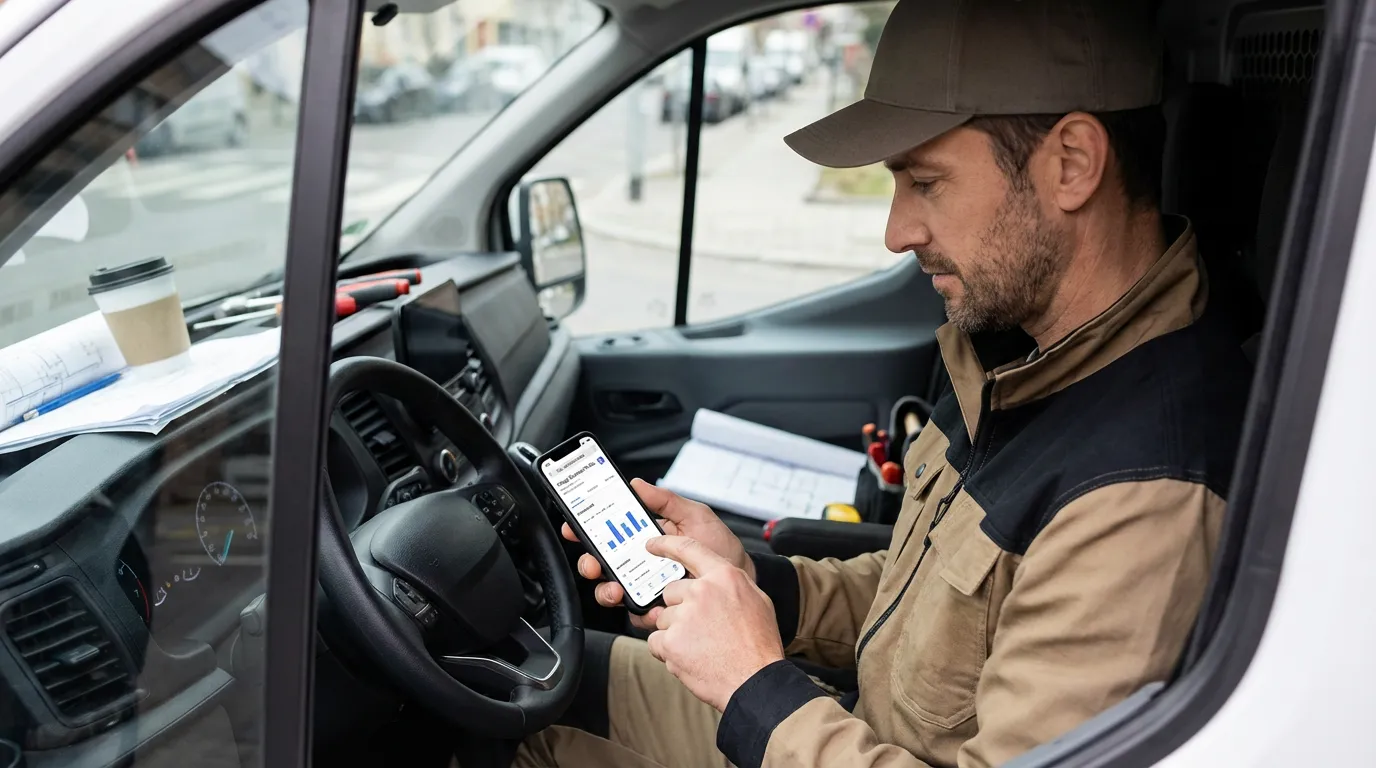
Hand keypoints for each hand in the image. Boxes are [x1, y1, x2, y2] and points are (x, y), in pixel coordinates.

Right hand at [561, 479, 751, 630]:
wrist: (742, 582)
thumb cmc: (721, 548)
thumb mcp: (695, 517)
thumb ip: (666, 501)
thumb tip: (637, 484)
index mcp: (646, 537)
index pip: (609, 532)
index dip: (587, 528)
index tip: (575, 525)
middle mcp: (641, 562)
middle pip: (601, 563)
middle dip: (589, 562)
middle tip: (593, 562)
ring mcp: (645, 587)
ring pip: (611, 589)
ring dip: (606, 589)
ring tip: (617, 587)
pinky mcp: (654, 610)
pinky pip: (634, 613)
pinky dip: (636, 610)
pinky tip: (648, 605)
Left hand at [644, 535, 783, 711]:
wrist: (755, 681)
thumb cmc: (759, 646)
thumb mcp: (757, 601)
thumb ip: (731, 584)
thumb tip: (714, 580)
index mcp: (724, 577)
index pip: (689, 549)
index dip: (666, 544)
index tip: (652, 544)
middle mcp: (702, 591)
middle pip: (672, 592)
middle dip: (681, 609)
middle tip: (703, 630)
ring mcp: (684, 616)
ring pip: (664, 618)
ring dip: (675, 633)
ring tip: (701, 647)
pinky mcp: (671, 641)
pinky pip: (656, 641)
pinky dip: (667, 652)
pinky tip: (690, 658)